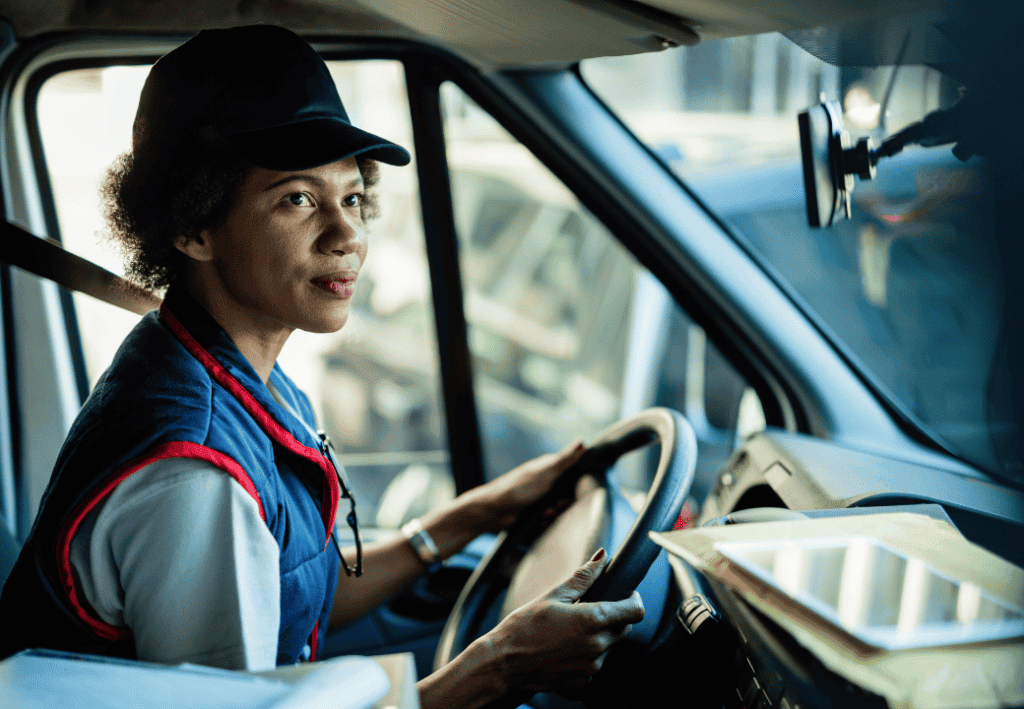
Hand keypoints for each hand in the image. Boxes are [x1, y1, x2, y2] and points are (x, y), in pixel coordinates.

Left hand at [458, 439, 585, 533]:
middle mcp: (546, 482)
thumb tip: (582, 442)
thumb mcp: (546, 472)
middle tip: (557, 505)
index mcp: (549, 468)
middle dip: (565, 503)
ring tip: (545, 515)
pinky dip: (546, 522)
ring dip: (554, 514)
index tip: (576, 491)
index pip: (574, 472)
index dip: (578, 483)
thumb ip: (565, 459)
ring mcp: (540, 498)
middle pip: (568, 494)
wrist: (494, 511)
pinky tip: (540, 522)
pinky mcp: (535, 512)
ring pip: (559, 508)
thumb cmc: (518, 488)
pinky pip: (549, 519)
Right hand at [484, 548, 644, 692]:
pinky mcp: (582, 680)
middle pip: (623, 627)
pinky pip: (595, 663)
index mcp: (592, 620)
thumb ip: (583, 577)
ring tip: (569, 630)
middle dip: (613, 616)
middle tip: (587, 609)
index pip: (635, 611)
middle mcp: (596, 646)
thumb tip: (602, 557)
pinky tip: (565, 647)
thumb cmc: (524, 627)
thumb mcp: (553, 595)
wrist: (503, 662)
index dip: (633, 599)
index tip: (625, 593)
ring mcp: (590, 666)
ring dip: (598, 635)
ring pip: (609, 645)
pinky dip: (586, 654)